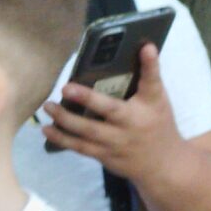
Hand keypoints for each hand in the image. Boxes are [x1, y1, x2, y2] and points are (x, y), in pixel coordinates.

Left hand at [43, 43, 186, 181]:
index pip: (151, 82)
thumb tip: (144, 46)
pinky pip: (80, 147)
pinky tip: (47, 129)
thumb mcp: (158, 100)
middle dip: (87, 99)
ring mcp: (116, 142)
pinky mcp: (104, 156)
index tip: (145, 47)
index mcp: (148, 106)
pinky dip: (62, 138)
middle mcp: (131, 124)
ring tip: (47, 107)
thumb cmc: (158, 124)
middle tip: (64, 87)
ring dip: (64, 120)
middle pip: (109, 110)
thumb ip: (148, 77)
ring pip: (88, 131)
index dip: (149, 65)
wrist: (163, 164)